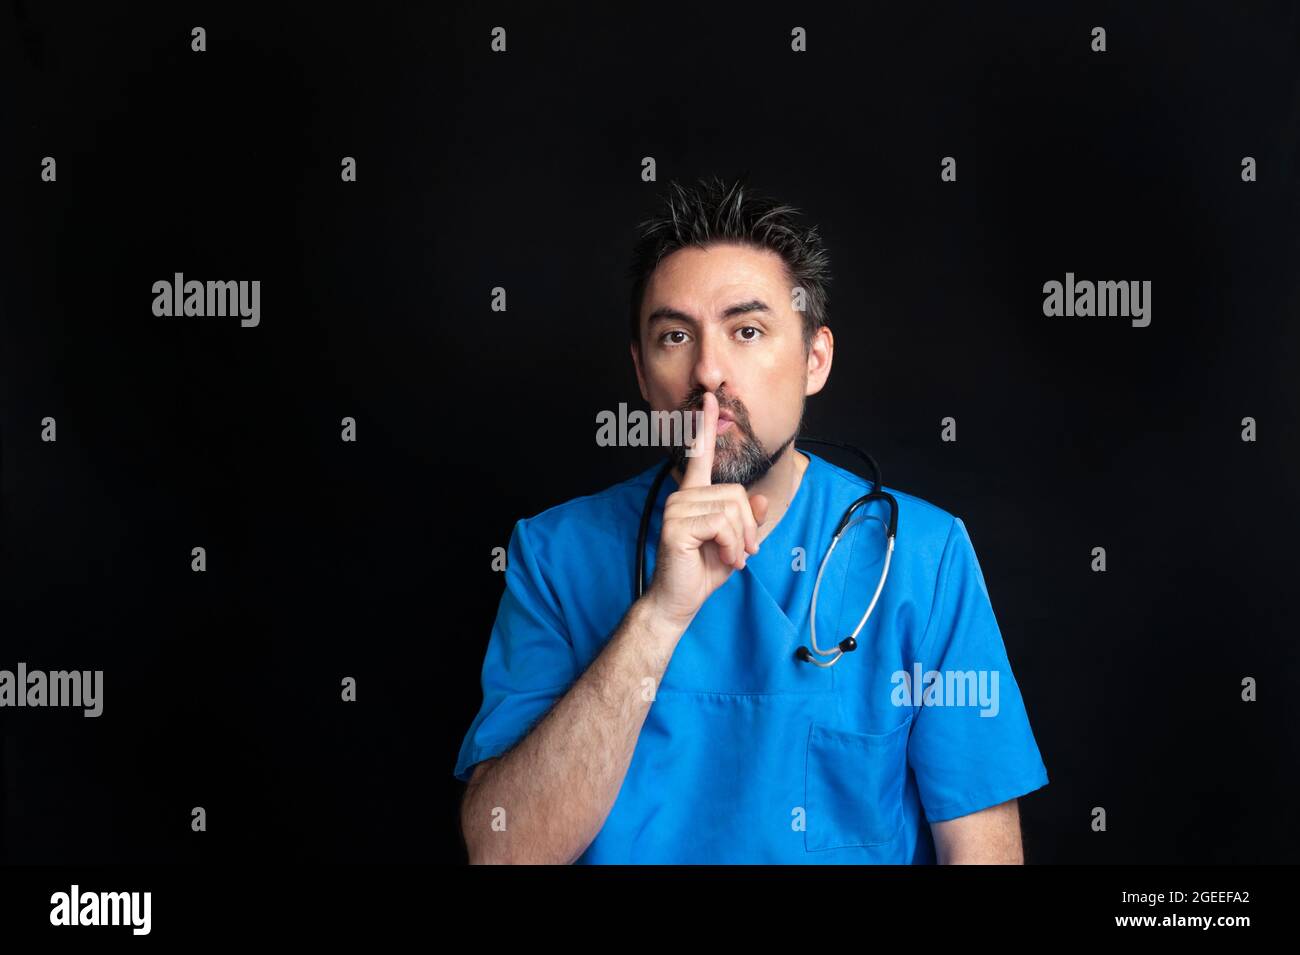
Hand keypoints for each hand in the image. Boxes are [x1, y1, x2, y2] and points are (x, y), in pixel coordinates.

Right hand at [644, 391, 769, 626]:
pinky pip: (721, 524)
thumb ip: (747, 521)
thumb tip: (759, 500)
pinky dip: (731, 545)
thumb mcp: (735, 544)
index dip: (705, 426)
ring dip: (740, 540)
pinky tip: (723, 558)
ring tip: (731, 558)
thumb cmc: (702, 571)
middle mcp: (682, 496)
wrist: (679, 601)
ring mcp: (676, 508)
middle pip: (737, 494)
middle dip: (748, 527)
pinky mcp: (675, 525)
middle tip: (742, 552)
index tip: (709, 399)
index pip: (698, 455)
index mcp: (693, 495)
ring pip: (732, 510)